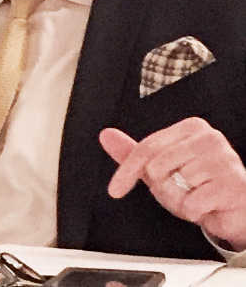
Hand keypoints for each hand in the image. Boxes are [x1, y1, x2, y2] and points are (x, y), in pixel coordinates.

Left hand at [101, 118, 245, 250]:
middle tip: (180, 191)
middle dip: (161, 187)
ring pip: (174, 185)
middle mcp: (210, 138)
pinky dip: (193, 211)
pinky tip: (206, 206)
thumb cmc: (199, 186)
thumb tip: (106, 134)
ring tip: (194, 197)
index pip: (146, 148)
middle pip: (157, 167)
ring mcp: (224, 160)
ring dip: (178, 200)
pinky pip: (192, 203)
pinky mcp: (232, 185)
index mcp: (191, 128)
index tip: (115, 190)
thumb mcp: (162, 168)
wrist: (235, 209)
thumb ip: (133, 153)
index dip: (126, 172)